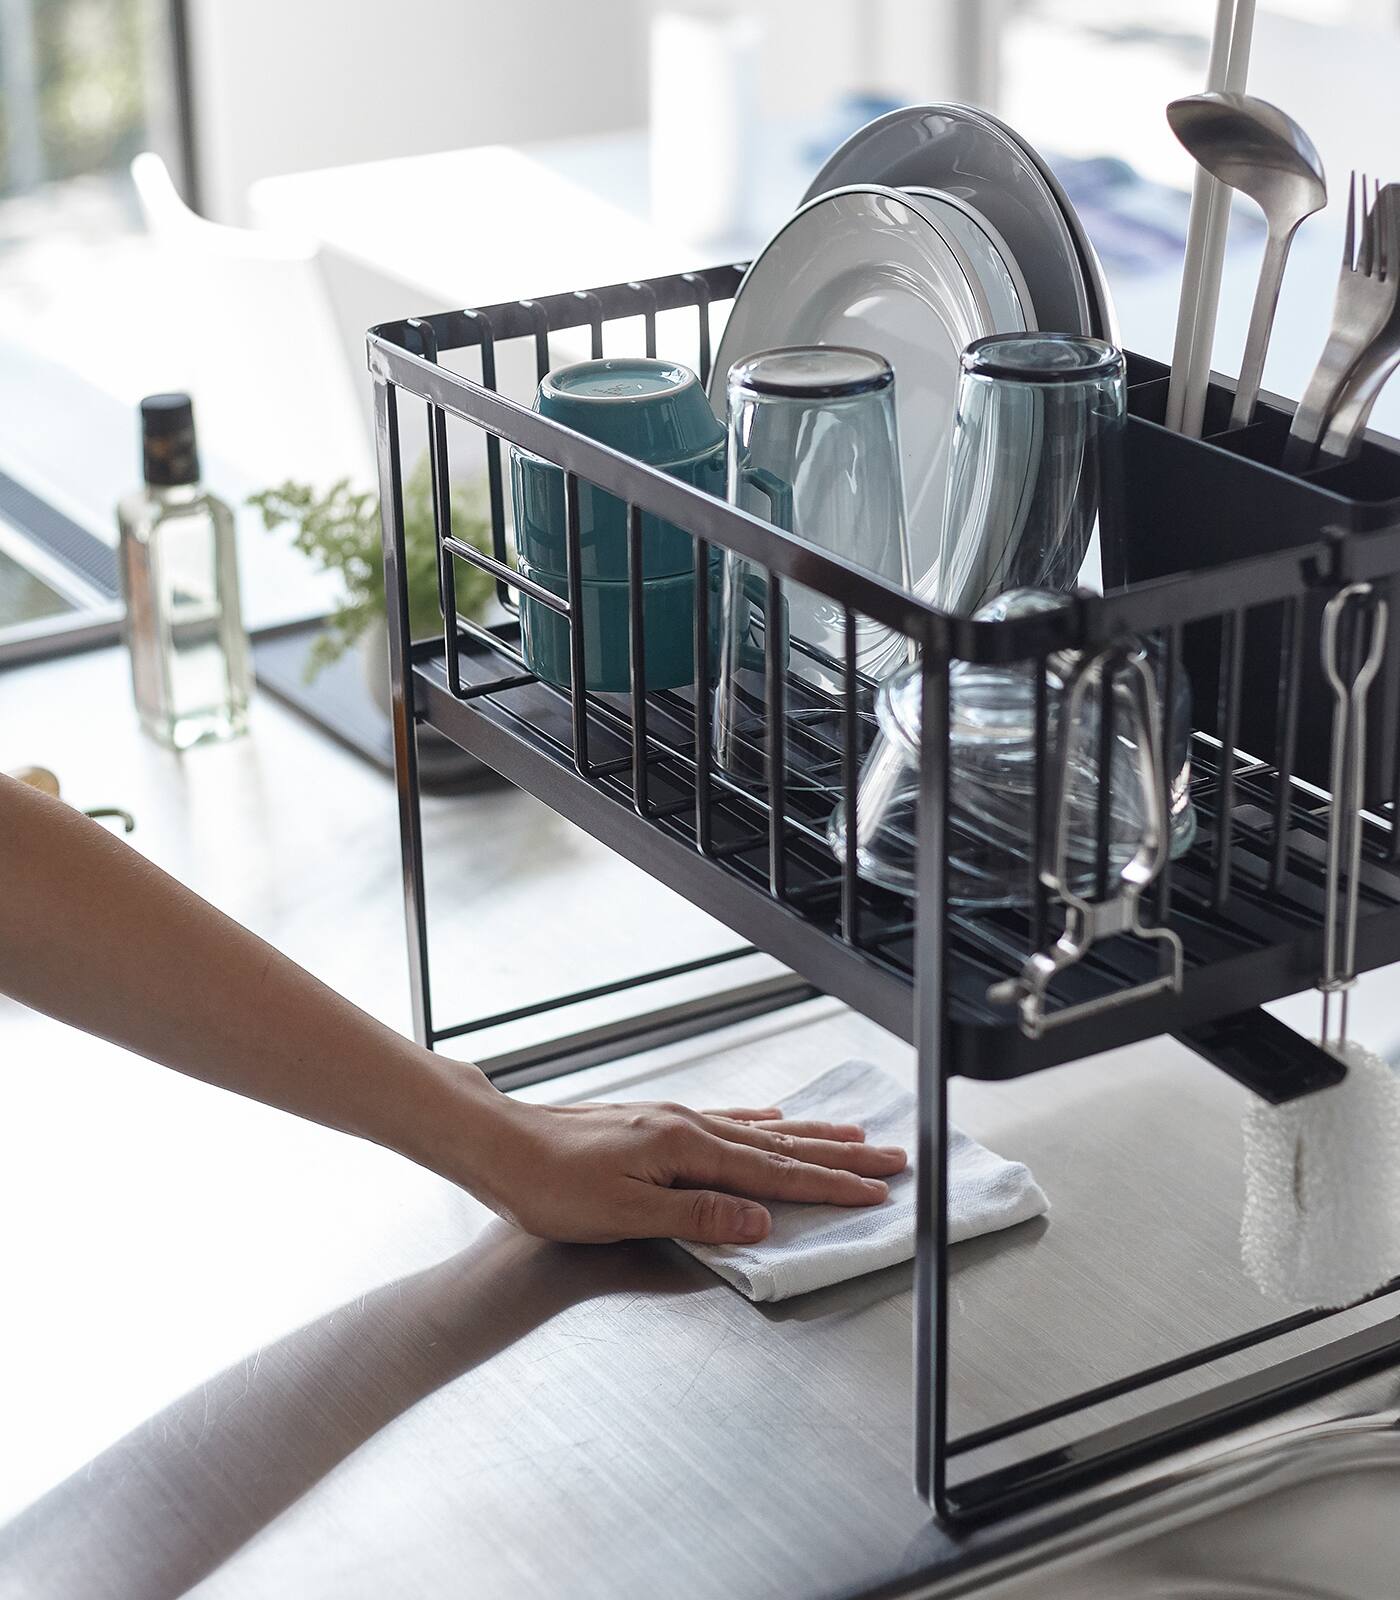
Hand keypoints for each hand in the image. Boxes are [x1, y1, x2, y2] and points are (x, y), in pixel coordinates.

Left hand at [464, 1094, 907, 1245]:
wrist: (501, 1144)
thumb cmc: (551, 1186)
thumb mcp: (624, 1214)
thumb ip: (697, 1217)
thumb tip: (761, 1224)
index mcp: (687, 1150)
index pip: (774, 1176)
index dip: (828, 1188)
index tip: (874, 1193)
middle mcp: (688, 1127)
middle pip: (781, 1147)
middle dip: (839, 1158)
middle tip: (890, 1162)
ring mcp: (673, 1122)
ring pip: (760, 1132)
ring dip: (812, 1137)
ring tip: (853, 1136)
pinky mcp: (656, 1124)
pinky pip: (727, 1120)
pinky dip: (762, 1123)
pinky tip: (775, 1120)